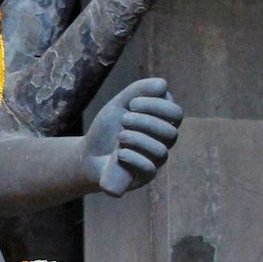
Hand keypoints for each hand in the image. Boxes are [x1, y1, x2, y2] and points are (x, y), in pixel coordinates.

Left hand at [83, 75, 182, 197]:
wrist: (87, 155)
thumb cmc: (107, 129)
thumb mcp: (119, 105)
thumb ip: (138, 90)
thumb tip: (164, 84)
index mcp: (161, 123)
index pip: (175, 113)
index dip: (157, 106)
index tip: (132, 103)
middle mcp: (162, 143)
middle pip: (171, 132)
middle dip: (146, 122)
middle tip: (123, 119)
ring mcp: (154, 161)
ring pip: (161, 151)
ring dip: (138, 140)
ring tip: (119, 136)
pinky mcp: (144, 177)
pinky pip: (150, 169)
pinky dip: (134, 158)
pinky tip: (119, 153)